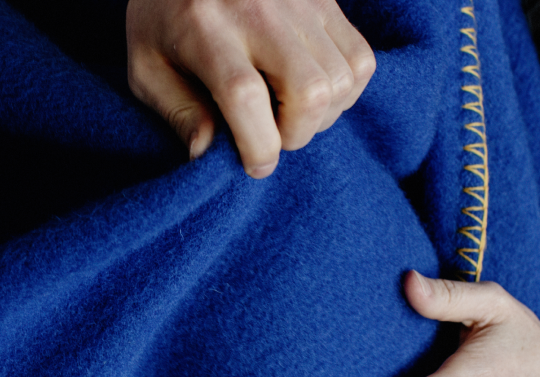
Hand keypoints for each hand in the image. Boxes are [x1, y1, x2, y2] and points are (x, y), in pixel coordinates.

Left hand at [126, 0, 375, 177]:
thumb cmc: (165, 17)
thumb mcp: (146, 66)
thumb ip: (177, 111)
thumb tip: (207, 154)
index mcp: (203, 26)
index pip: (244, 96)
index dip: (258, 145)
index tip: (255, 164)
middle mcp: (258, 8)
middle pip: (309, 90)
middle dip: (297, 133)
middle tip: (274, 134)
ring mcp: (300, 0)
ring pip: (341, 79)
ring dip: (322, 115)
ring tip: (292, 112)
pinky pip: (360, 60)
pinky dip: (345, 90)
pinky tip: (315, 91)